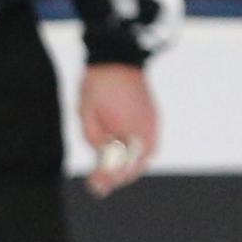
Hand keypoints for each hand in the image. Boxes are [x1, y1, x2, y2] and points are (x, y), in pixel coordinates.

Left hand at [79, 62, 157, 193]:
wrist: (116, 56)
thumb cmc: (99, 85)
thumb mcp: (88, 116)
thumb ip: (96, 141)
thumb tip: (101, 162)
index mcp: (132, 130)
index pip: (124, 166)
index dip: (110, 178)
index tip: (96, 185)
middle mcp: (147, 130)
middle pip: (136, 165)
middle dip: (118, 176)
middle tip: (99, 185)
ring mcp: (153, 123)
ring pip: (142, 156)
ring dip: (126, 166)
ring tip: (106, 173)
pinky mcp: (152, 117)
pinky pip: (146, 144)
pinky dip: (133, 154)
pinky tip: (119, 156)